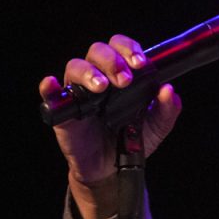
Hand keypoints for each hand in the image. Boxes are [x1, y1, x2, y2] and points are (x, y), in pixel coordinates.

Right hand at [39, 35, 181, 218]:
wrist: (115, 169)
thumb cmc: (133, 139)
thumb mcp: (157, 125)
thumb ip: (167, 109)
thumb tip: (169, 91)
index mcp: (121, 74)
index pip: (121, 48)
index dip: (129, 49)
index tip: (141, 63)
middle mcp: (98, 77)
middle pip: (97, 51)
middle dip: (112, 61)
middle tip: (125, 80)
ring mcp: (79, 93)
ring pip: (75, 67)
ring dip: (88, 72)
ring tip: (102, 87)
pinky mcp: (64, 113)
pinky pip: (51, 95)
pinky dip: (49, 88)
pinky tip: (52, 84)